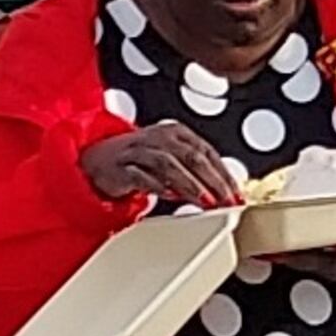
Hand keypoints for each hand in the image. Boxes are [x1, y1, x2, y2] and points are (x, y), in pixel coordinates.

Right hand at [83, 120, 246, 209]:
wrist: (100, 159)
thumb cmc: (142, 159)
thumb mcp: (174, 160)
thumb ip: (197, 172)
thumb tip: (225, 192)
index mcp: (176, 133)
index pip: (207, 152)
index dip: (224, 174)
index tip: (236, 194)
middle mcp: (159, 138)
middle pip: (191, 157)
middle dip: (212, 181)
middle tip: (225, 200)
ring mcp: (139, 150)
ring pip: (169, 165)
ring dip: (190, 185)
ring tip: (204, 202)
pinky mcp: (121, 166)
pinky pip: (140, 175)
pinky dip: (156, 185)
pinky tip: (168, 196)